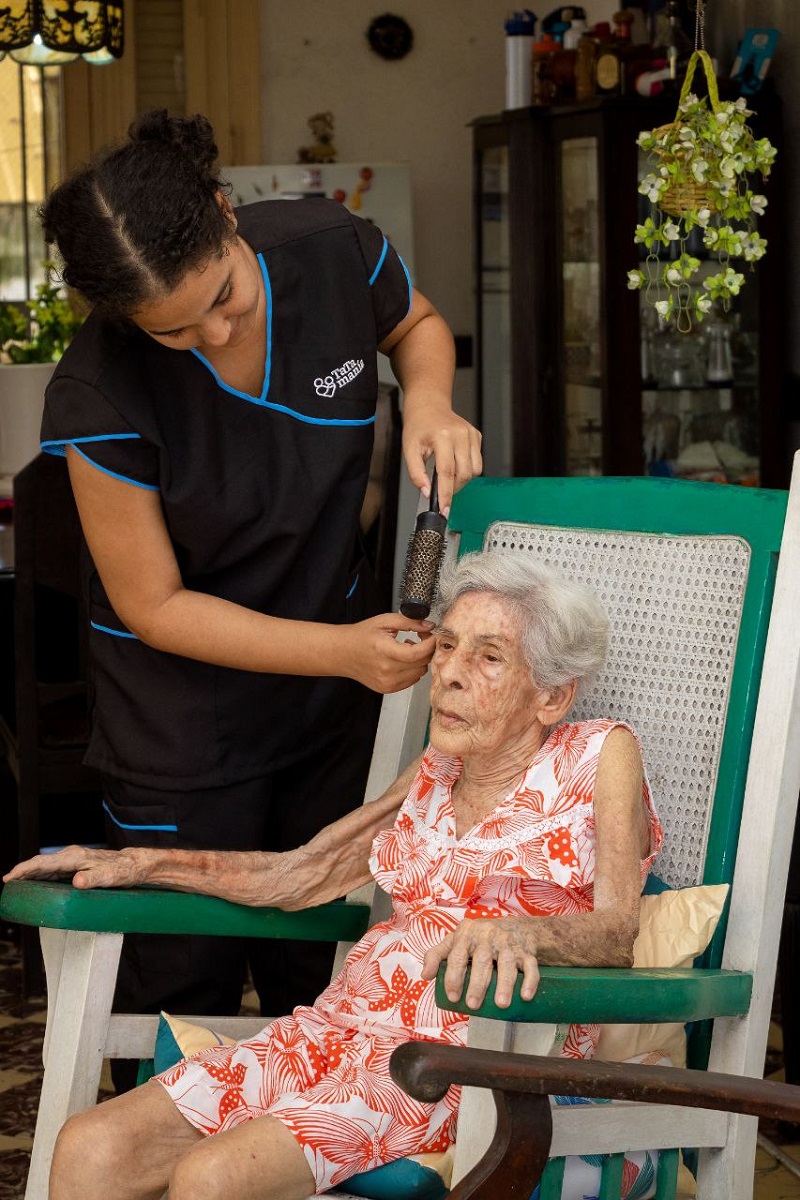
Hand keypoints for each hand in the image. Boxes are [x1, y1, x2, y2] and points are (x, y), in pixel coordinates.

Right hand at [3, 845, 145, 890]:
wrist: (134, 865)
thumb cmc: (123, 871)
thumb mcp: (111, 877)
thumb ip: (94, 878)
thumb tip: (77, 881)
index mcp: (75, 857)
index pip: (43, 863)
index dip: (24, 870)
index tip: (9, 878)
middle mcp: (72, 856)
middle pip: (40, 863)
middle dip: (21, 872)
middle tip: (6, 885)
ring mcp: (73, 860)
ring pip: (44, 867)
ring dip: (29, 875)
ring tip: (14, 886)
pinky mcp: (76, 866)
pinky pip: (52, 870)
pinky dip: (40, 876)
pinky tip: (34, 884)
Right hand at [342, 613, 435, 692]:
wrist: (342, 653)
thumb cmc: (361, 636)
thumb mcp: (384, 621)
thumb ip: (409, 621)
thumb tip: (430, 625)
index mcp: (384, 650)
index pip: (418, 653)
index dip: (430, 643)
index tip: (431, 635)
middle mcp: (386, 670)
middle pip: (422, 663)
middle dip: (427, 649)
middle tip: (420, 637)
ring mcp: (387, 682)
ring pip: (420, 673)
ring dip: (420, 660)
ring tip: (407, 648)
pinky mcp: (387, 688)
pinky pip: (412, 680)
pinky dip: (412, 669)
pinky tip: (402, 659)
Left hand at [402, 407, 482, 514]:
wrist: (429, 406)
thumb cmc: (418, 426)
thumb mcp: (409, 450)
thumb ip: (416, 473)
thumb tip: (427, 492)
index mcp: (442, 437)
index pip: (447, 472)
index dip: (446, 494)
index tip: (445, 509)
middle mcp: (460, 434)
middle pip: (464, 474)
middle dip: (454, 488)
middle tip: (442, 488)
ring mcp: (471, 434)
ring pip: (475, 470)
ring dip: (462, 479)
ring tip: (448, 473)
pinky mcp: (477, 436)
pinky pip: (477, 462)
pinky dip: (467, 468)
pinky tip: (455, 461)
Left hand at [421, 917, 540, 1009]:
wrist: (515, 927)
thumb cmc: (479, 938)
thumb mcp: (456, 940)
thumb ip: (437, 955)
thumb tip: (424, 976)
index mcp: (467, 934)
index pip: (457, 955)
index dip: (454, 976)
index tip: (453, 996)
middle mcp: (488, 936)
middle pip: (482, 961)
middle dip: (477, 984)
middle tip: (473, 1005)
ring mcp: (508, 943)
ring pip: (507, 963)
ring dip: (505, 984)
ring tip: (501, 1004)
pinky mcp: (526, 951)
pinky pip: (530, 966)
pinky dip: (530, 981)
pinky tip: (525, 995)